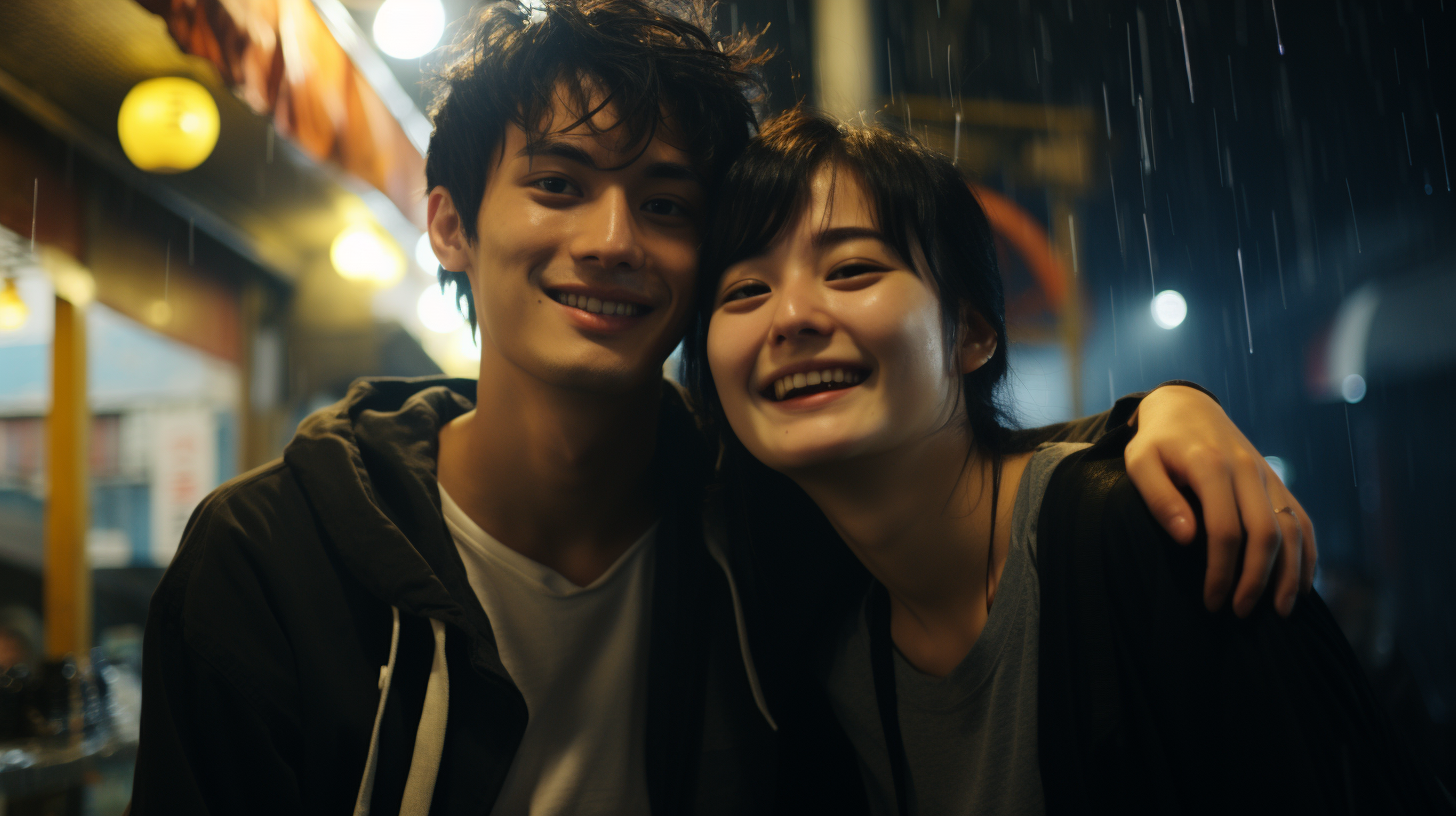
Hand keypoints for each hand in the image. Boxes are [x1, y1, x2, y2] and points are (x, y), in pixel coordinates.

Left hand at [1125, 386, 1316, 617]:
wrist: (1188, 408)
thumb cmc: (1157, 443)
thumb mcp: (1140, 462)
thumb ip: (1159, 498)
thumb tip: (1186, 538)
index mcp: (1211, 466)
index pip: (1225, 529)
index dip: (1221, 570)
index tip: (1211, 601)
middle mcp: (1247, 470)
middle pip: (1265, 533)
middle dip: (1256, 579)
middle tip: (1240, 613)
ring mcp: (1267, 476)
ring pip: (1292, 528)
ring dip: (1290, 573)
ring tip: (1279, 613)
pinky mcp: (1277, 483)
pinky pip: (1302, 520)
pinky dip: (1307, 554)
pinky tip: (1301, 586)